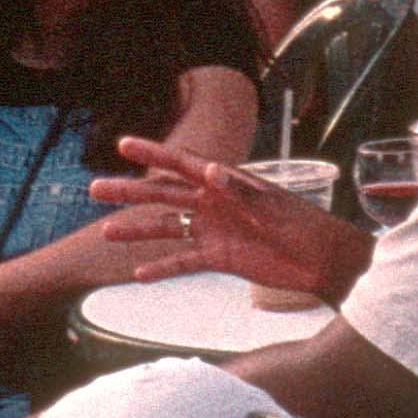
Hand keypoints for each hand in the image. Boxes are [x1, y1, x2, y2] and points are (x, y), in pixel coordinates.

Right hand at [95, 136, 354, 302]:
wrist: (321, 261)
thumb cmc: (303, 225)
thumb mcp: (273, 207)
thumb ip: (241, 192)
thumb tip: (211, 172)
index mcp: (225, 181)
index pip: (183, 163)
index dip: (153, 152)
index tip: (123, 144)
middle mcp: (213, 203)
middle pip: (164, 195)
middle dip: (130, 191)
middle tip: (95, 189)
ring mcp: (214, 230)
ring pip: (167, 228)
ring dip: (138, 230)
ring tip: (106, 233)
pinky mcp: (219, 257)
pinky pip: (184, 261)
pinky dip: (162, 267)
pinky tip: (139, 273)